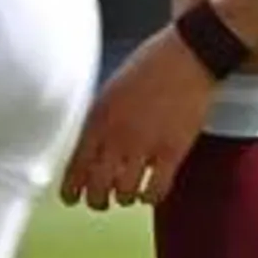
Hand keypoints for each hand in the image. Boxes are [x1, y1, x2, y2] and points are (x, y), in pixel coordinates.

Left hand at [59, 23, 218, 209]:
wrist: (187, 56)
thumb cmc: (150, 67)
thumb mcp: (111, 90)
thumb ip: (99, 121)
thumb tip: (91, 149)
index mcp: (97, 119)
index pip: (75, 167)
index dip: (71, 190)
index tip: (72, 198)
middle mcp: (116, 137)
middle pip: (97, 187)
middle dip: (97, 200)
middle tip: (101, 201)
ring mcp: (144, 146)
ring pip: (125, 193)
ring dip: (125, 198)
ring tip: (129, 193)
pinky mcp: (172, 152)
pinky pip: (156, 190)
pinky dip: (151, 197)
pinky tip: (151, 192)